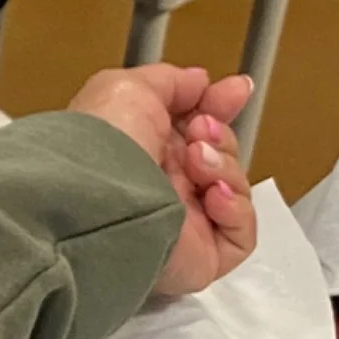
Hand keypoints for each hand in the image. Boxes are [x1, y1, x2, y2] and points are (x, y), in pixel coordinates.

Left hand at [66, 63, 256, 297]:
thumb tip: (200, 82)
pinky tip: (212, 195)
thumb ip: (170, 82)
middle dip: (220, 134)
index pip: (195, 127)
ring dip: (223, 166)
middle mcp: (162, 185)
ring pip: (234, 188)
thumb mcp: (130, 88)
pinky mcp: (201, 257)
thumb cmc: (103, 145)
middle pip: (220, 155)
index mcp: (143, 148)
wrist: (98, 198)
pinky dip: (235, 208)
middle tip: (200, 131)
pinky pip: (241, 233)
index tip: (237, 90)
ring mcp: (183, 222)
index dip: (219, 106)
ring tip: (196, 161)